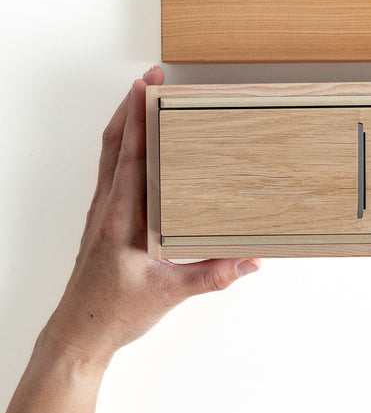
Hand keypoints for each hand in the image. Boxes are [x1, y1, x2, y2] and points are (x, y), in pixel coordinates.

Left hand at [43, 66, 259, 364]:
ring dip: (124, 123)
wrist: (79, 334)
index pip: (128, 158)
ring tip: (144, 98)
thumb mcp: (168, 294)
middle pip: (113, 144)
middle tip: (152, 78)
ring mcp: (103, 213)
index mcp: (119, 220)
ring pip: (108, 155)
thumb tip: (249, 260)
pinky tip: (138, 145)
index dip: (135, 120)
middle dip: (131, 106)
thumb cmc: (112, 314)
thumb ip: (212, 275)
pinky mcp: (105, 221)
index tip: (145, 87)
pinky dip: (122, 147)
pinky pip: (112, 173)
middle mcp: (107, 209)